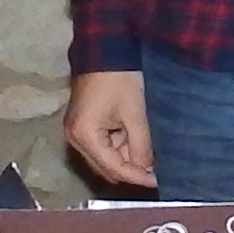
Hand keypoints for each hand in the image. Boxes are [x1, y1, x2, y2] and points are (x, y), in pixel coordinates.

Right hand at [65, 69, 154, 188]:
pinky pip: (101, 146)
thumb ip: (141, 145)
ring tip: (148, 149)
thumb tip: (147, 169)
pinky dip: (119, 146)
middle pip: (106, 168)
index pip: (114, 168)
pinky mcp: (82, 126)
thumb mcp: (135, 113)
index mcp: (85, 135)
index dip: (137, 177)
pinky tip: (135, 139)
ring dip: (125, 157)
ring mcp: (76, 132)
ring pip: (104, 158)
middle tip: (156, 169)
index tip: (158, 181)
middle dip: (131, 169)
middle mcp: (75, 138)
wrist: (105, 50)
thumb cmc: (119, 78)